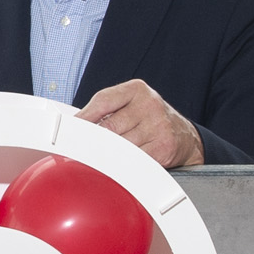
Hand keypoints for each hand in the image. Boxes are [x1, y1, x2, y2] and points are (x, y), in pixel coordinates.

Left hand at [76, 79, 204, 168]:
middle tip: (78, 149)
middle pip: (108, 126)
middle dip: (92, 140)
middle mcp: (149, 104)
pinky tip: (119, 164)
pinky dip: (122, 164)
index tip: (68, 129)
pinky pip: (133, 159)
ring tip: (101, 157)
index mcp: (137, 90)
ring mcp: (157, 126)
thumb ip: (106, 111)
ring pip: (119, 145)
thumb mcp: (131, 105)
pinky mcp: (162, 147)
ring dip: (106, 155)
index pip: (103, 101)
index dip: (83, 117)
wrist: (184, 136)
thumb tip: (75, 125)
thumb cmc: (149, 120)